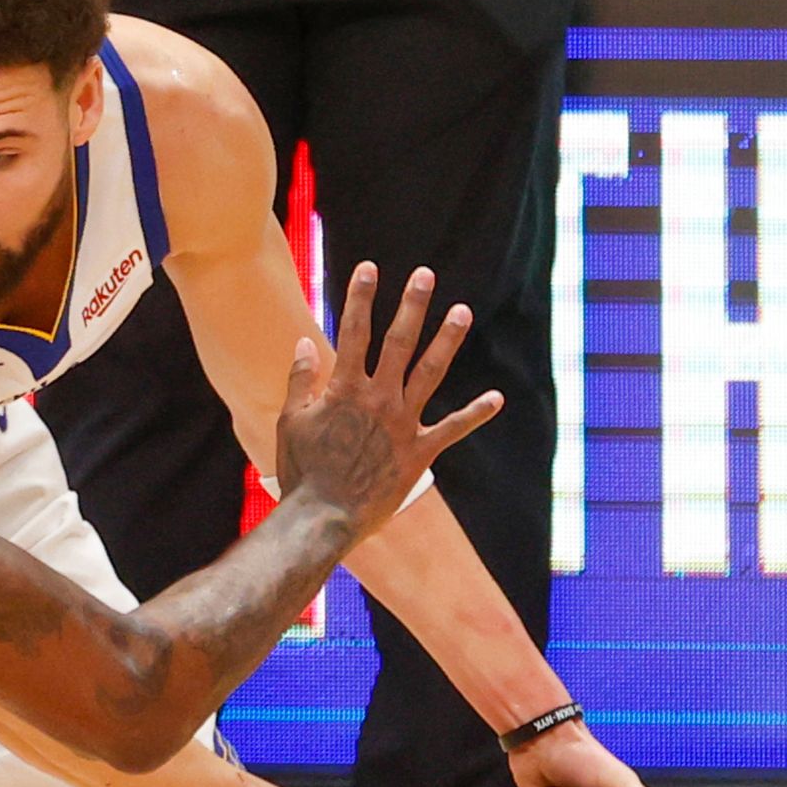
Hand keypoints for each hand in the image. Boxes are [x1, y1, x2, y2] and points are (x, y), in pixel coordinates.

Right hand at [276, 262, 501, 536]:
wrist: (323, 518)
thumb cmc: (302, 471)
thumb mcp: (290, 422)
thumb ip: (299, 381)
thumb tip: (304, 344)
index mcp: (344, 388)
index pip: (353, 332)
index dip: (360, 297)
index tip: (369, 268)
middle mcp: (378, 399)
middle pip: (398, 342)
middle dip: (411, 305)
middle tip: (425, 275)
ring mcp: (402, 423)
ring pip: (430, 372)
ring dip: (447, 340)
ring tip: (462, 311)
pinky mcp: (420, 452)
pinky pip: (452, 429)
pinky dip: (475, 413)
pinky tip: (496, 398)